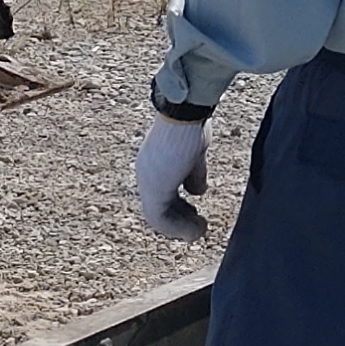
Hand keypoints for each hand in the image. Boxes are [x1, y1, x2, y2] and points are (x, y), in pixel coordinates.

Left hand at [134, 116, 209, 241]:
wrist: (186, 112)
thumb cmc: (191, 124)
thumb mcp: (195, 153)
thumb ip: (194, 172)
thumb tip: (197, 191)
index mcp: (154, 162)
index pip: (163, 191)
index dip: (179, 206)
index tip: (193, 213)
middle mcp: (146, 173)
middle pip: (159, 206)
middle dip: (179, 219)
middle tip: (197, 227)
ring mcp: (148, 181)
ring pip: (158, 216)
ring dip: (179, 228)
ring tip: (198, 232)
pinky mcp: (154, 189)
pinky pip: (161, 219)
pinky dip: (178, 228)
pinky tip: (195, 230)